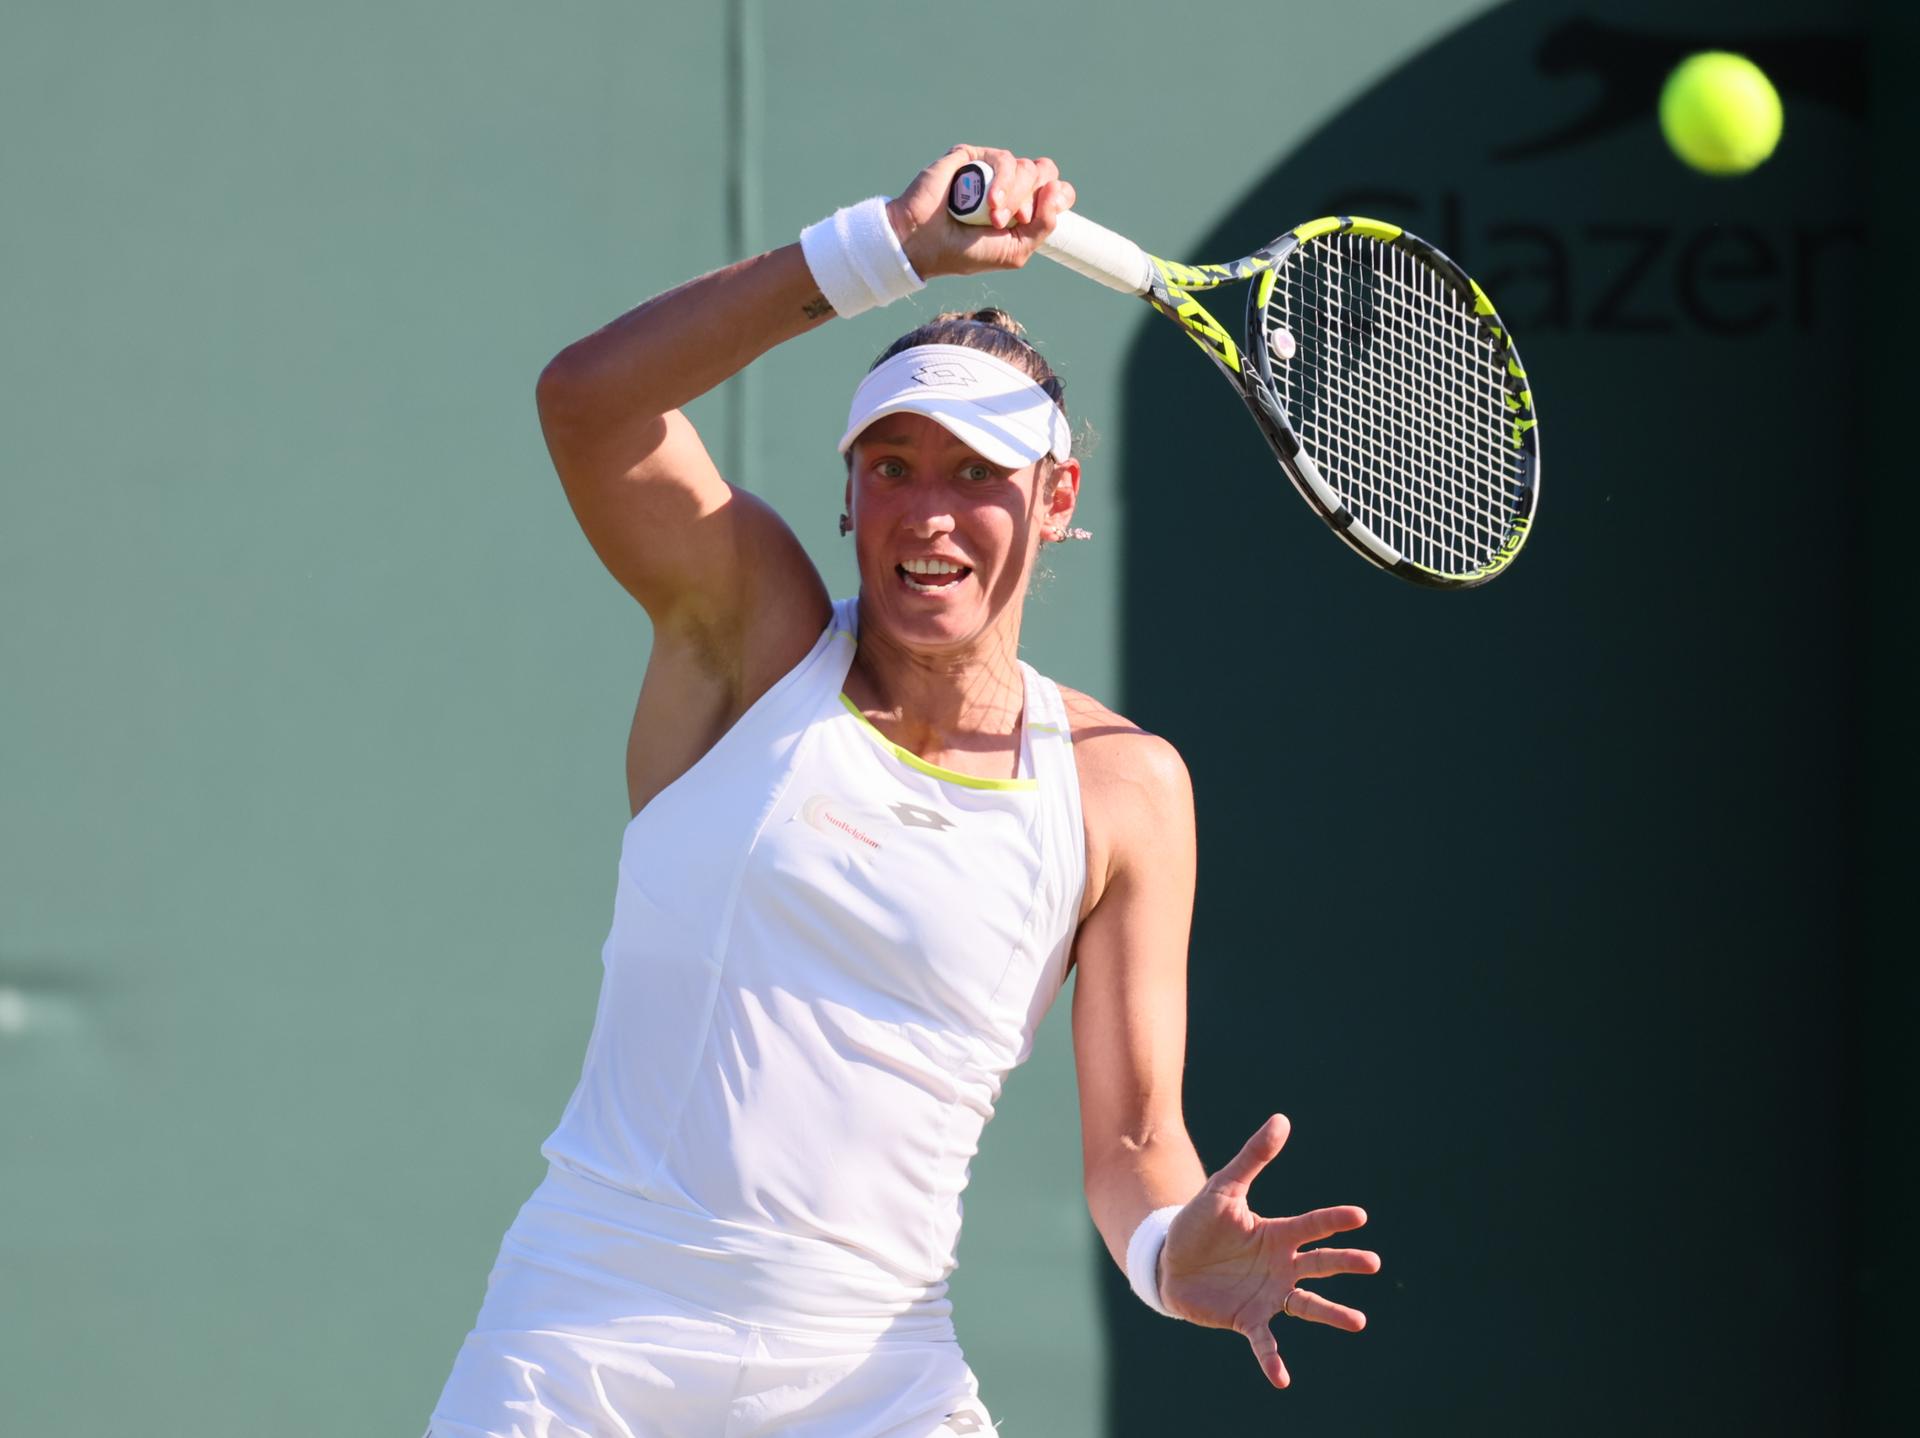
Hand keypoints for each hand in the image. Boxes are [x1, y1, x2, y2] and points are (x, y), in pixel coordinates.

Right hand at [887, 144, 1076, 279]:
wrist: (924, 243)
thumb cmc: (965, 252)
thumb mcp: (1015, 251)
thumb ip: (1043, 227)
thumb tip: (1057, 191)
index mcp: (1023, 207)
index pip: (1058, 189)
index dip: (1057, 199)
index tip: (1032, 219)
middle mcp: (1010, 185)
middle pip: (1045, 173)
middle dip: (1032, 199)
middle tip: (1007, 221)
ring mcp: (991, 170)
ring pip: (1027, 167)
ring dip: (1014, 196)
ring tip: (992, 217)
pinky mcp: (973, 156)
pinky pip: (1003, 158)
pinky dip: (1002, 181)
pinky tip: (989, 202)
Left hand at [1158, 1114, 1380, 1389]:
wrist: (1168, 1260)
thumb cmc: (1200, 1223)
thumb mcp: (1223, 1188)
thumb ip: (1253, 1157)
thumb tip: (1282, 1119)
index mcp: (1277, 1234)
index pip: (1312, 1225)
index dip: (1334, 1220)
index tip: (1359, 1216)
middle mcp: (1281, 1266)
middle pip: (1320, 1264)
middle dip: (1345, 1262)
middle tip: (1373, 1262)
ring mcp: (1268, 1295)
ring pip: (1307, 1305)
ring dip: (1332, 1314)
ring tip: (1358, 1321)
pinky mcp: (1248, 1319)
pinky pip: (1265, 1342)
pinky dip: (1273, 1360)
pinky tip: (1283, 1378)